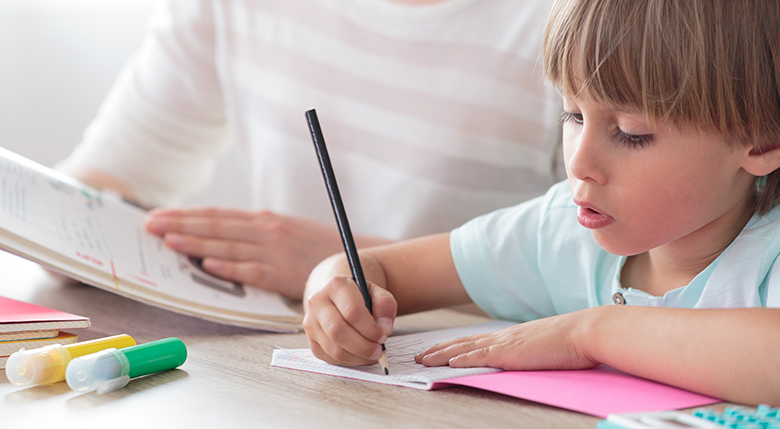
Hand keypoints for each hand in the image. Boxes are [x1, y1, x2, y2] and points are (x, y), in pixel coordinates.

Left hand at [145, 208, 386, 299]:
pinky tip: (209, 265)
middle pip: (216, 227)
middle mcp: (265, 231)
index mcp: (263, 221)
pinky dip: (230, 267)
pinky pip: (252, 271)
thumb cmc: (315, 247)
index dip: (186, 215)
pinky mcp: (284, 273)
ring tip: (169, 241)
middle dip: (180, 225)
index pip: (217, 215)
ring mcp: (274, 251)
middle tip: (149, 226)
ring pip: (228, 246)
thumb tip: (218, 237)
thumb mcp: (284, 231)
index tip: (158, 216)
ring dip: (197, 243)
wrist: (353, 256)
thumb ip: (254, 233)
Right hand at [303, 276, 396, 365]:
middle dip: (363, 346)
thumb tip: (384, 327)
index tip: (382, 335)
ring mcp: (311, 322)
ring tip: (372, 355)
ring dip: (357, 357)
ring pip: (333, 348)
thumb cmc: (359, 297)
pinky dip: (349, 361)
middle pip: (338, 331)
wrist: (337, 299)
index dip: (370, 328)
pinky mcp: (311, 340)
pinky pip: (330, 357)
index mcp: (336, 285)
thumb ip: (385, 304)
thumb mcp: (376, 293)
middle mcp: (318, 302)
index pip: (352, 311)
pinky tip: (360, 356)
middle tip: (378, 350)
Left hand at [414, 309, 598, 370]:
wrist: (586, 331)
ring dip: (440, 354)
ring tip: (422, 360)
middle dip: (438, 350)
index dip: (454, 346)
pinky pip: (479, 356)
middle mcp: (503, 337)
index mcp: (511, 336)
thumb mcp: (545, 347)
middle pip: (462, 343)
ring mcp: (505, 343)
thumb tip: (526, 359)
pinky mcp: (510, 352)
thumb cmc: (573, 342)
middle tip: (418, 356)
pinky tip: (446, 363)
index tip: (437, 350)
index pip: (475, 341)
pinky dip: (460, 359)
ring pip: (464, 348)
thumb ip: (531, 352)